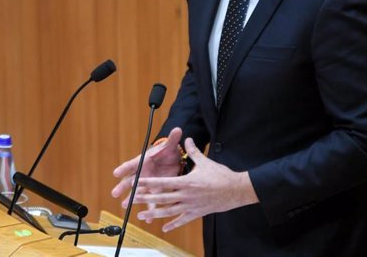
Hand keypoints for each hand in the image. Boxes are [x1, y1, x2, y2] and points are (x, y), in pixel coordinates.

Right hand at [111, 127, 183, 207]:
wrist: (173, 160)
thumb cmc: (168, 152)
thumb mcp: (170, 146)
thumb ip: (173, 139)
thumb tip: (177, 129)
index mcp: (144, 160)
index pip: (133, 163)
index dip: (125, 168)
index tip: (116, 172)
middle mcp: (143, 173)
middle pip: (130, 180)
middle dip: (123, 186)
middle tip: (115, 193)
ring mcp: (147, 183)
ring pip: (138, 192)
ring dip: (132, 199)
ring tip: (125, 206)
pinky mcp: (155, 190)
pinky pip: (151, 200)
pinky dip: (150, 209)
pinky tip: (148, 218)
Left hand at [131, 138, 258, 231]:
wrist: (235, 190)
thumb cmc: (220, 175)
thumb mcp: (205, 162)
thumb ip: (193, 151)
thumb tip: (187, 139)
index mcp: (186, 181)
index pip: (163, 182)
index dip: (149, 183)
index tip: (137, 183)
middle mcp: (186, 195)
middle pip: (162, 198)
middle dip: (145, 199)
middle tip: (132, 200)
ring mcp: (190, 206)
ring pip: (168, 211)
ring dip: (154, 214)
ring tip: (141, 215)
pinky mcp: (196, 213)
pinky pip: (182, 220)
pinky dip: (172, 224)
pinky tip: (163, 227)